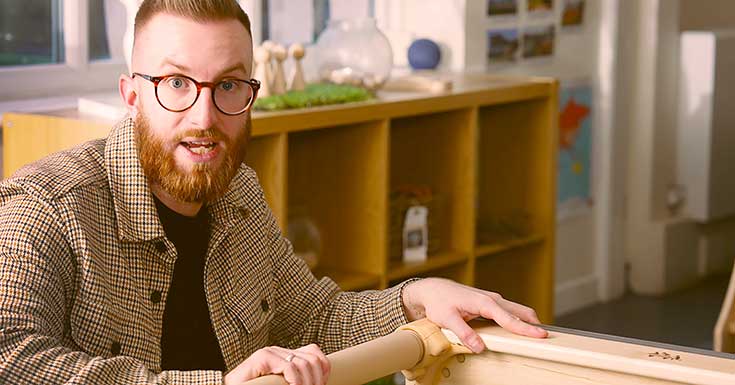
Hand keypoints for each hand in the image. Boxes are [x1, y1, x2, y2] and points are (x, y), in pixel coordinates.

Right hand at [224, 344, 329, 384]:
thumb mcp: (282, 384)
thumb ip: (296, 381)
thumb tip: (319, 383)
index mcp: (286, 356)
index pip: (314, 353)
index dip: (324, 369)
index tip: (323, 384)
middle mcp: (279, 351)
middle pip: (312, 358)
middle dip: (318, 379)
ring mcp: (270, 352)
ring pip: (303, 364)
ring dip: (308, 383)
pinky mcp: (262, 357)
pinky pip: (289, 367)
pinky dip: (296, 382)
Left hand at [401, 278, 547, 352]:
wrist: (433, 290)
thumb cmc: (440, 302)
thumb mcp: (448, 319)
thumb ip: (464, 333)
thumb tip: (479, 346)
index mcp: (484, 303)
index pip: (509, 319)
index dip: (525, 329)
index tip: (540, 335)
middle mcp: (492, 299)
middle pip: (520, 312)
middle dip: (534, 324)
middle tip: (546, 337)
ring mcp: (492, 300)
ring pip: (517, 311)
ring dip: (528, 322)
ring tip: (538, 335)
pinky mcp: (490, 304)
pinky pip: (510, 312)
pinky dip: (519, 320)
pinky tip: (521, 329)